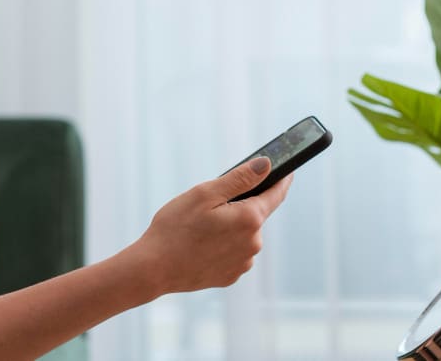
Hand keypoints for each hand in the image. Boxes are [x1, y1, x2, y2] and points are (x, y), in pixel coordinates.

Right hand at [134, 158, 291, 294]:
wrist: (153, 269)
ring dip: (229, 227)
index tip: (287, 170)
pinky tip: (200, 246)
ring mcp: (243, 263)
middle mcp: (253, 243)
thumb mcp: (205, 193)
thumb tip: (266, 165)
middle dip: (238, 205)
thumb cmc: (175, 228)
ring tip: (199, 229)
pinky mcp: (231, 276)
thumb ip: (240, 178)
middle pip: (254, 214)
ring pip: (242, 234)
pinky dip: (222, 245)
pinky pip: (233, 253)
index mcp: (249, 218)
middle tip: (209, 205)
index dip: (281, 180)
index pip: (276, 194)